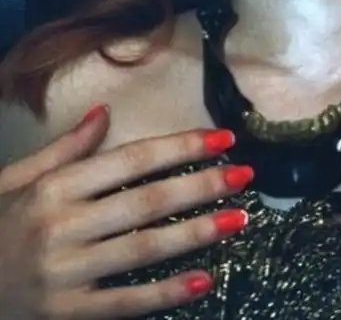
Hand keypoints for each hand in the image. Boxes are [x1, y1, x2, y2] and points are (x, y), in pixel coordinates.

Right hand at [0, 104, 252, 318]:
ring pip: (143, 249)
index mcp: (54, 188)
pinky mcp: (67, 314)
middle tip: (245, 175)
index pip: (131, 160)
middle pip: (146, 201)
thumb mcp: (15, 179)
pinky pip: (125, 303)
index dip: (180, 147)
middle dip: (201, 186)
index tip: (222, 138)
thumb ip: (63, 149)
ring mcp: (65, 274)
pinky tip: (204, 279)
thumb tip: (104, 112)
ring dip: (196, 233)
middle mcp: (62, 226)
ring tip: (238, 219)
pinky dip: (166, 292)